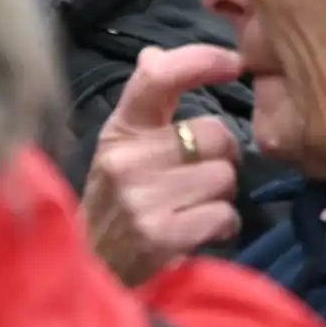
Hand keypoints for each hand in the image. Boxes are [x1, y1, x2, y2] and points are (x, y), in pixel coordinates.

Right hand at [83, 44, 244, 285]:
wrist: (91, 271)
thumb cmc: (115, 204)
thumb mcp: (119, 149)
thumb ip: (144, 104)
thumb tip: (153, 54)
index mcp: (119, 130)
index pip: (158, 77)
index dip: (201, 60)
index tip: (234, 63)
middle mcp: (126, 159)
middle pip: (215, 134)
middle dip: (223, 154)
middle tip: (204, 173)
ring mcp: (142, 198)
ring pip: (224, 176)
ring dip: (222, 194)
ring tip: (195, 206)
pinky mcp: (161, 236)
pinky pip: (224, 215)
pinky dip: (223, 225)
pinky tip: (199, 230)